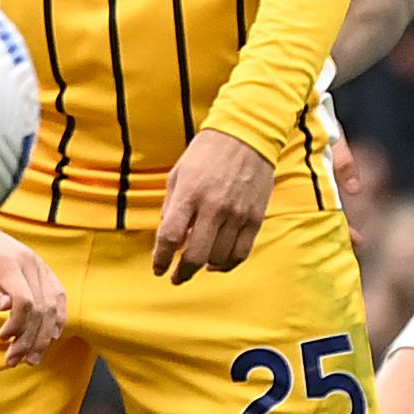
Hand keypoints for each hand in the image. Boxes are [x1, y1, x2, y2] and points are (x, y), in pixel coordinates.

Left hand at [0, 229, 65, 366]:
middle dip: (30, 339)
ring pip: (53, 304)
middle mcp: (30, 263)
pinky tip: (52, 335)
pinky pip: (58, 294)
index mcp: (9, 264)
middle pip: (41, 307)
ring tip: (34, 357)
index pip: (25, 301)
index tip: (2, 338)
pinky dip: (58, 317)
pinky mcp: (40, 268)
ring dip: (45, 334)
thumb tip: (5, 307)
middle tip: (15, 360)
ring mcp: (38, 265)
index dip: (17, 325)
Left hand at [150, 130, 275, 283]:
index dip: (161, 259)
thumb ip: (171, 207)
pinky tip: (218, 262)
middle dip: (182, 273)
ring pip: (218, 258)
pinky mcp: (255, 218)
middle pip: (195, 255)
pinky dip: (227, 264)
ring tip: (198, 266)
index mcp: (189, 194)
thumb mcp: (178, 174)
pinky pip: (240, 252)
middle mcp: (213, 207)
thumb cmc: (206, 153)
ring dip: (204, 267)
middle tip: (176, 277)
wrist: (246, 136)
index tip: (159, 268)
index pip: (169, 237)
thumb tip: (167, 238)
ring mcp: (236, 214)